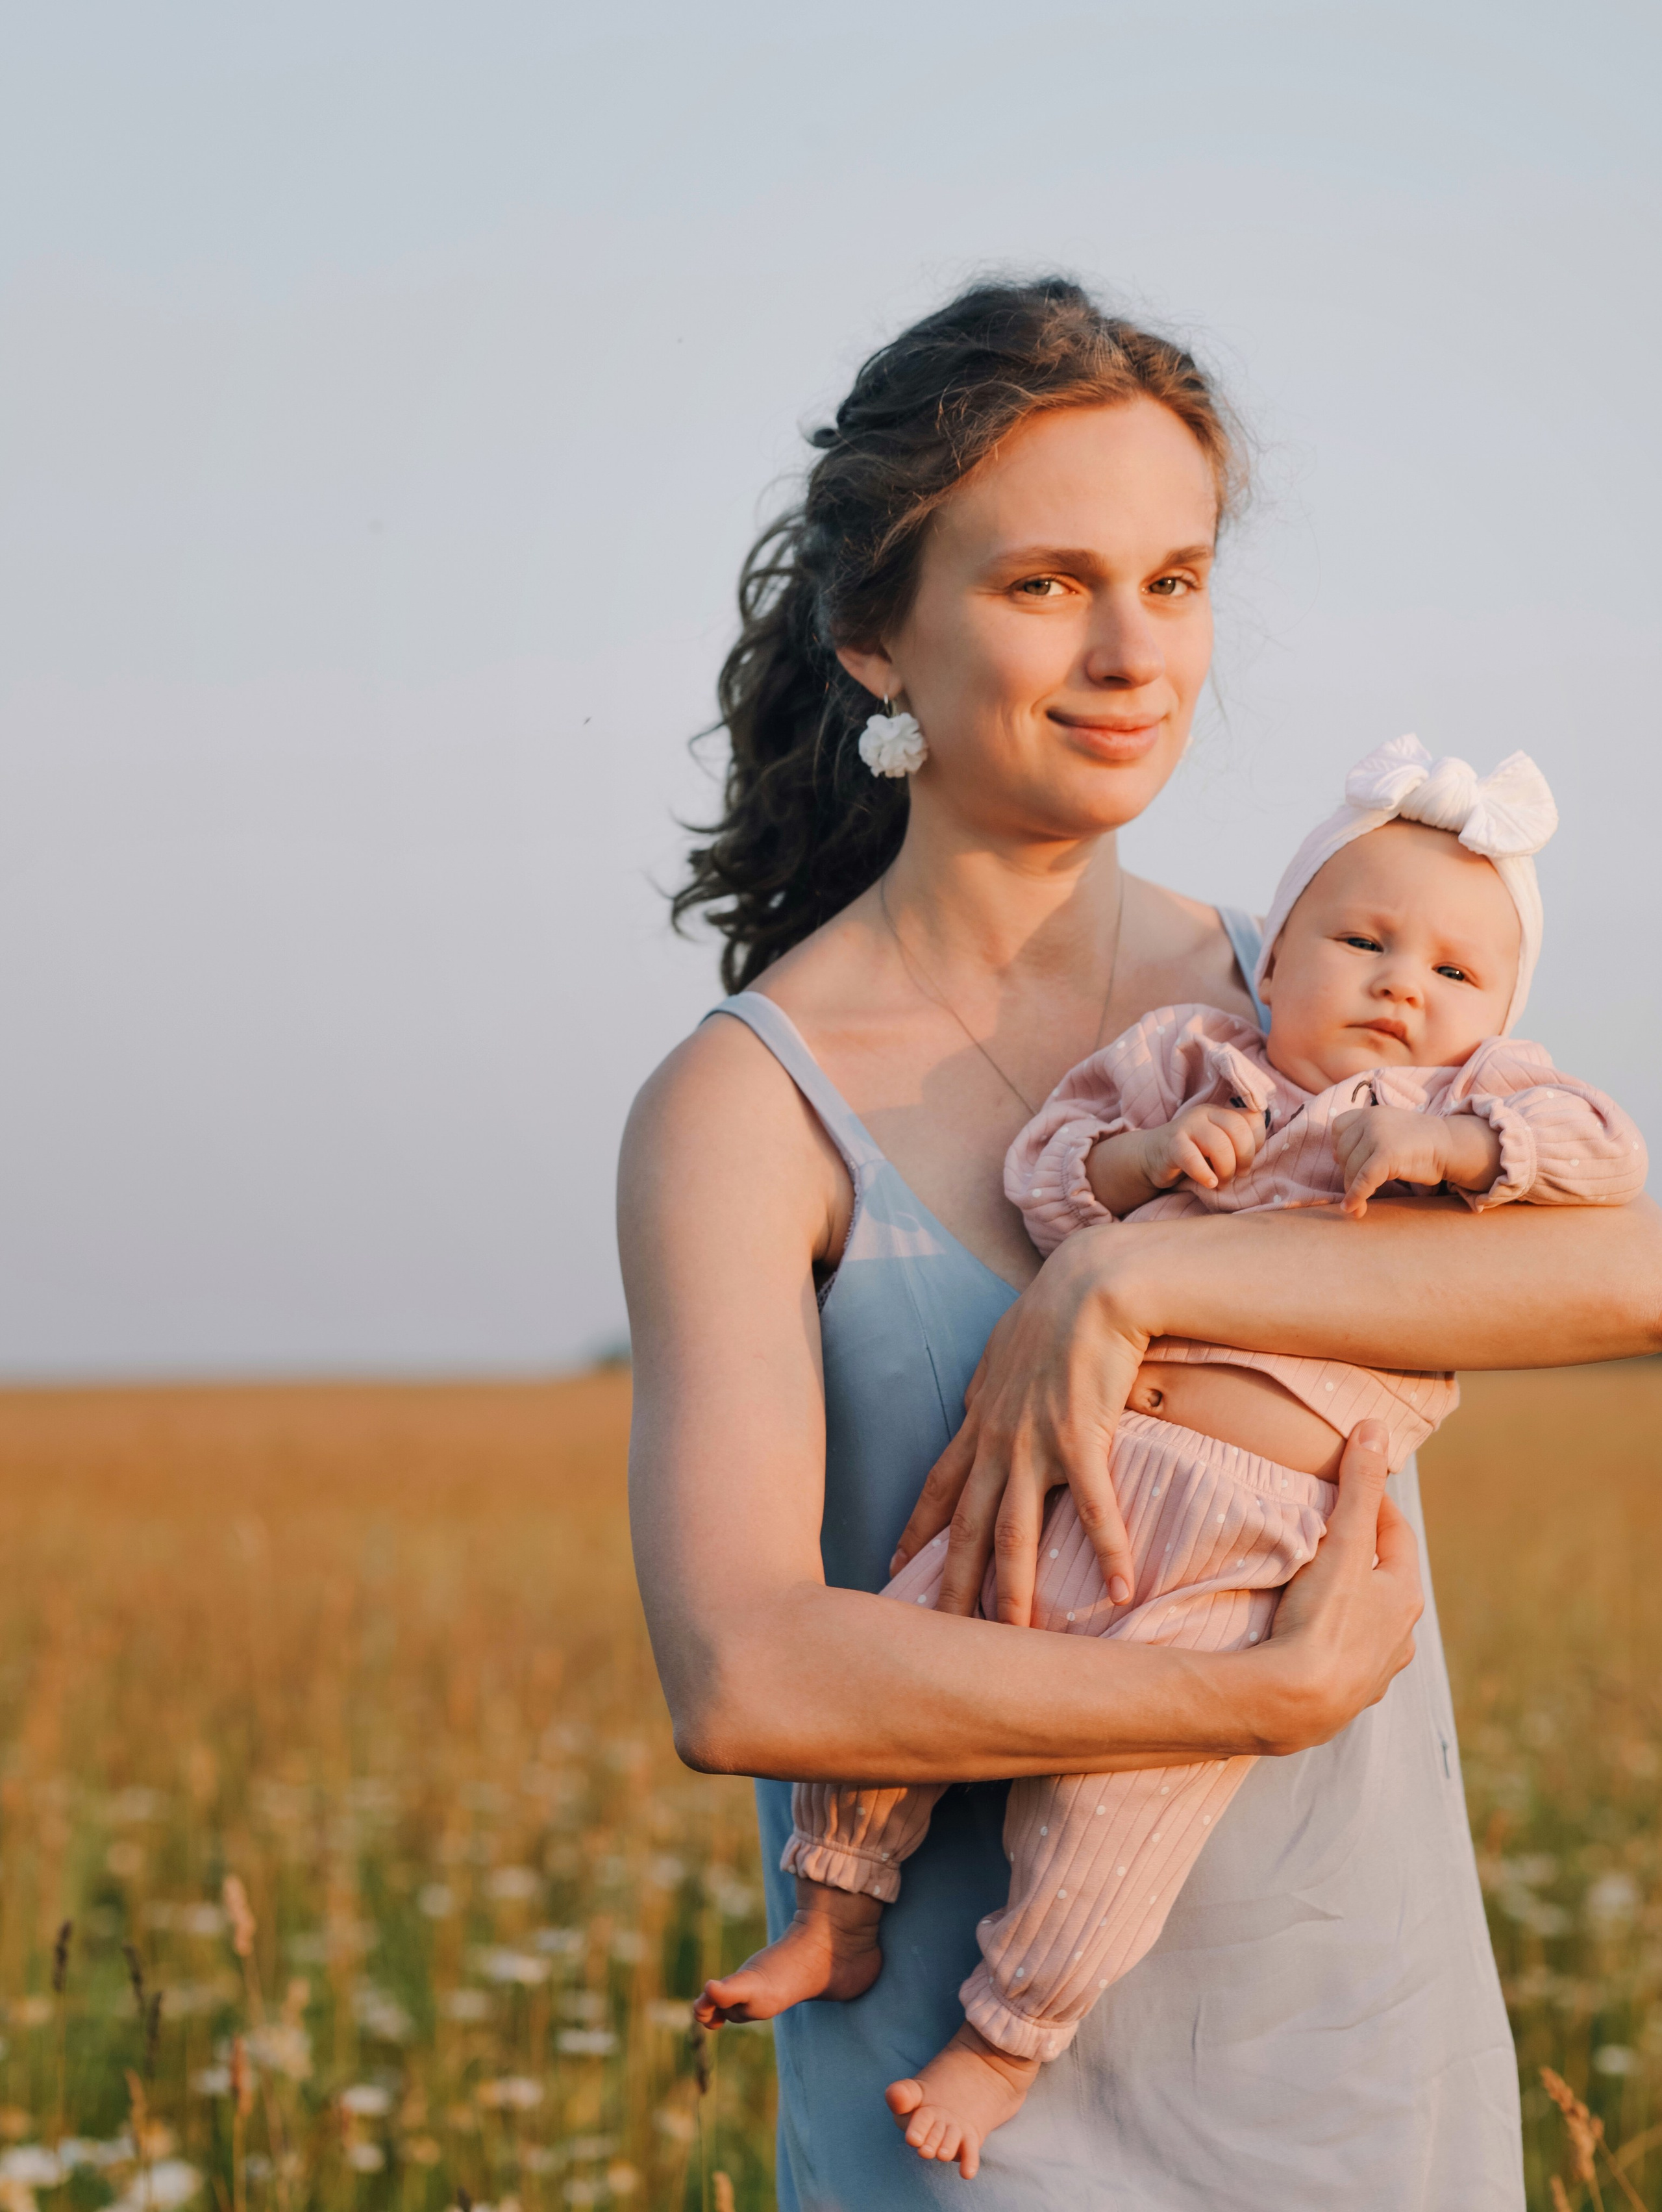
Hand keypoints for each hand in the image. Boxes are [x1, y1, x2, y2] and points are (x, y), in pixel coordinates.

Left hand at [887, 1228, 1147, 1627]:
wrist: (1090, 1284)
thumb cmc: (1053, 1311)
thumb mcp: (1002, 1351)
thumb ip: (986, 1387)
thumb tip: (973, 1405)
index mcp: (979, 1422)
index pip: (936, 1487)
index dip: (914, 1531)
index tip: (893, 1566)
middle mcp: (996, 1441)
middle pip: (965, 1528)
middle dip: (948, 1587)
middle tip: (934, 1638)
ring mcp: (1034, 1443)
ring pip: (1014, 1534)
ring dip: (1014, 1593)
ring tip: (1014, 1642)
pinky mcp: (1080, 1438)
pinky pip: (1091, 1506)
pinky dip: (1106, 1549)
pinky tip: (1121, 1590)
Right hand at [1142, 1101, 1264, 1192]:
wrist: (1150, 1157)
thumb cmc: (1193, 1156)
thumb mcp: (1218, 1146)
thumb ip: (1238, 1145)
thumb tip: (1264, 1156)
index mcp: (1221, 1112)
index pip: (1253, 1120)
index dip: (1257, 1144)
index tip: (1246, 1163)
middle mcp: (1206, 1114)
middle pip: (1238, 1130)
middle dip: (1244, 1158)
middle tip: (1237, 1175)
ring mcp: (1187, 1126)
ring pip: (1218, 1143)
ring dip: (1225, 1169)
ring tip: (1221, 1182)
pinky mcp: (1171, 1144)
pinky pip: (1191, 1157)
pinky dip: (1203, 1173)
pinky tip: (1208, 1183)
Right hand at [1257, 1421, 1422, 1748]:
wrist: (1298, 1702)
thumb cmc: (1324, 1617)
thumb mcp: (1344, 1541)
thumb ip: (1358, 1486)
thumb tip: (1376, 1427)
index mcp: (1405, 1596)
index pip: (1397, 1535)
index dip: (1374, 1505)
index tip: (1349, 1487)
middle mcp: (1400, 1636)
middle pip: (1386, 1581)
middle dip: (1362, 1555)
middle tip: (1329, 1534)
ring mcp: (1376, 1671)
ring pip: (1369, 1624)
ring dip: (1351, 1603)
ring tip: (1317, 1587)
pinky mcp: (1347, 1696)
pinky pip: (1346, 1658)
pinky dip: (1333, 1641)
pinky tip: (1310, 1640)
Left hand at [1332, 1106, 1500, 1217]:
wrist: (1451, 1145)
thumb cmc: (1420, 1143)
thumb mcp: (1389, 1130)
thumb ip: (1364, 1137)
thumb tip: (1333, 1156)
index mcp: (1370, 1112)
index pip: (1338, 1128)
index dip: (1339, 1147)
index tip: (1348, 1162)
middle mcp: (1371, 1119)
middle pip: (1343, 1152)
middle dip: (1348, 1173)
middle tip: (1361, 1186)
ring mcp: (1379, 1135)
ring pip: (1351, 1168)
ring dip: (1352, 1190)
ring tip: (1357, 1206)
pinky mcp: (1387, 1154)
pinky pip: (1364, 1180)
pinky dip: (1356, 1196)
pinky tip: (1354, 1210)